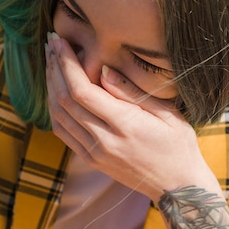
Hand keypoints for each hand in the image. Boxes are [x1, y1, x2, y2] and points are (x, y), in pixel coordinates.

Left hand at [45, 32, 217, 201]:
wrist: (177, 186)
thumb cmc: (178, 144)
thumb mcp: (167, 113)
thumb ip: (131, 91)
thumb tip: (103, 69)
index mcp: (125, 126)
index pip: (83, 91)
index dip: (67, 64)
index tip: (60, 41)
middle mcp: (104, 141)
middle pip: (65, 100)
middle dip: (54, 68)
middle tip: (50, 44)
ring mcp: (94, 153)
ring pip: (58, 115)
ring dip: (50, 86)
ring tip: (50, 62)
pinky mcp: (90, 159)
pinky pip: (62, 131)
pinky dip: (54, 108)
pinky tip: (55, 90)